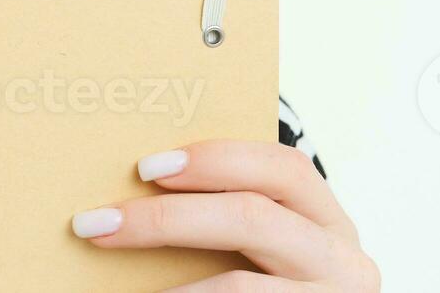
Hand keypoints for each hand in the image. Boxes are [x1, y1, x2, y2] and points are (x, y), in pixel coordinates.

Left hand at [71, 140, 377, 291]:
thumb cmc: (269, 282)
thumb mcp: (269, 245)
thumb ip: (224, 215)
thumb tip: (126, 200)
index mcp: (328, 220)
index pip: (282, 169)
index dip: (216, 160)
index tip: (145, 168)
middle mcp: (342, 261)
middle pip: (252, 218)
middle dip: (168, 218)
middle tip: (98, 223)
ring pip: (241, 288)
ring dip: (174, 286)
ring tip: (116, 287)